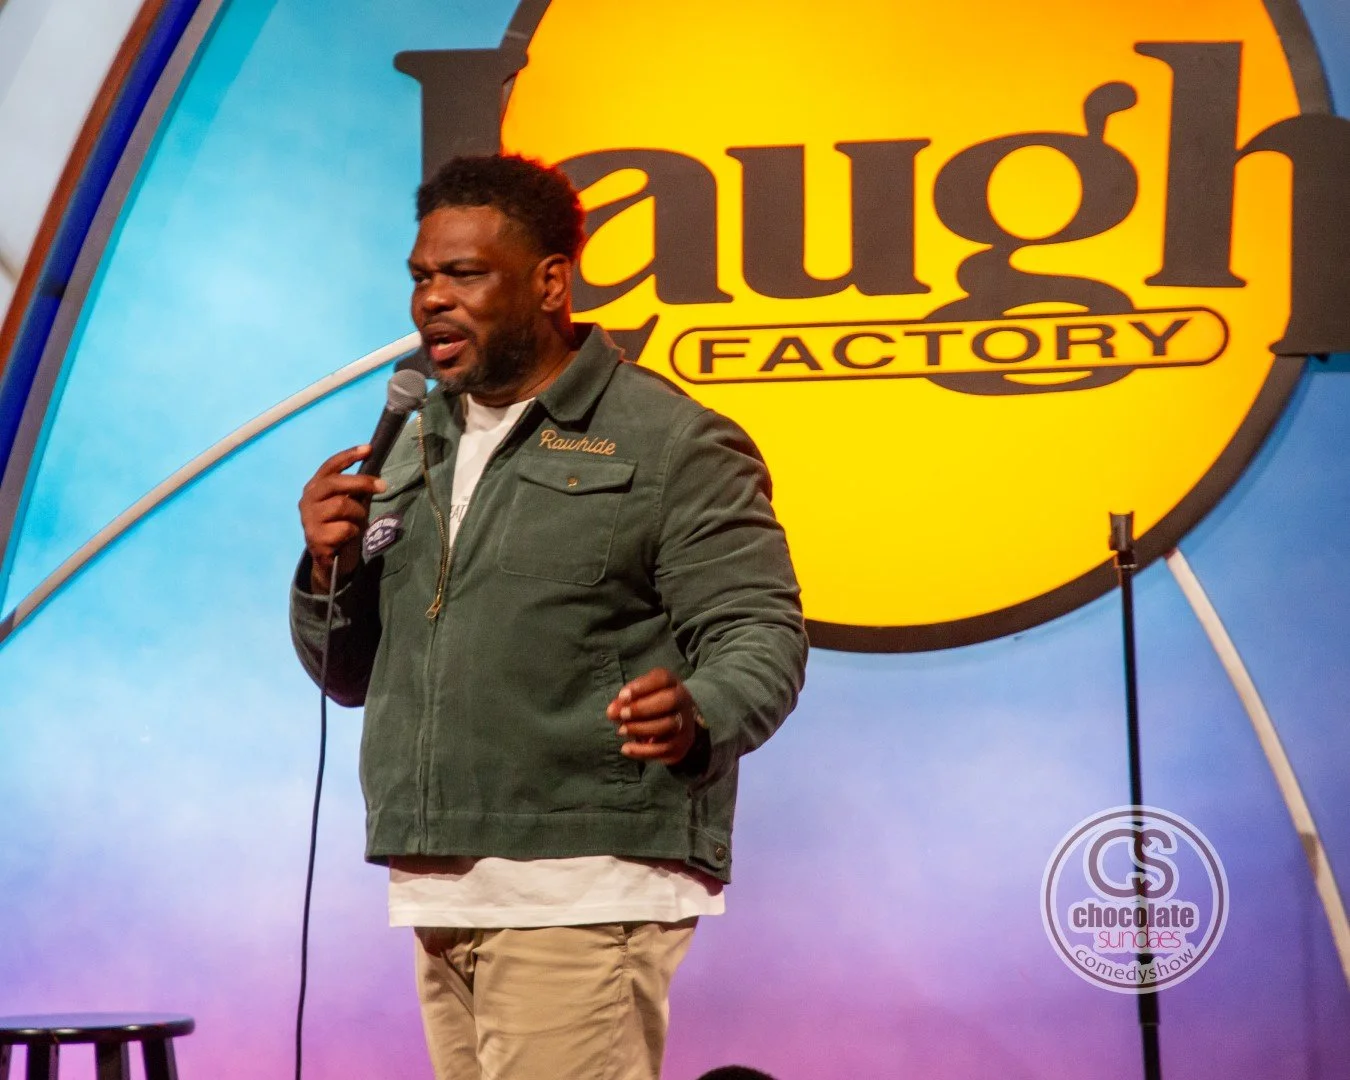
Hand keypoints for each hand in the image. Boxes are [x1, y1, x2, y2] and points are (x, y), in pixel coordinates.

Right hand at [299, 445, 385, 591]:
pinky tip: (347, 538)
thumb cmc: (341, 527)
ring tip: (358, 523)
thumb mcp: (350, 504)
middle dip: (362, 482)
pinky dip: (353, 532)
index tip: (368, 449)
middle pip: (336, 483)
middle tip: (383, 486)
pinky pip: (345, 528)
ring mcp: (308, 519)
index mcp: (315, 487)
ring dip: (358, 514)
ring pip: (343, 505)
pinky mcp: (315, 538)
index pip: (329, 466)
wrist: (330, 560)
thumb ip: (357, 489)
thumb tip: (375, 472)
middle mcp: (307, 500)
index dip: (348, 456)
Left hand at [605, 668, 698, 764]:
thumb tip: (612, 711)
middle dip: (642, 708)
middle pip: (669, 701)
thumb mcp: (640, 696)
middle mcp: (683, 701)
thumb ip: (625, 701)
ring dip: (641, 728)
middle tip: (622, 714)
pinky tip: (625, 748)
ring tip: (621, 730)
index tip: (622, 695)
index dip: (642, 686)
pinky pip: (663, 748)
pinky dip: (642, 750)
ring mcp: (685, 723)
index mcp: (672, 683)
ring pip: (667, 725)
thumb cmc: (653, 704)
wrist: (679, 724)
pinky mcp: (681, 744)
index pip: (662, 678)